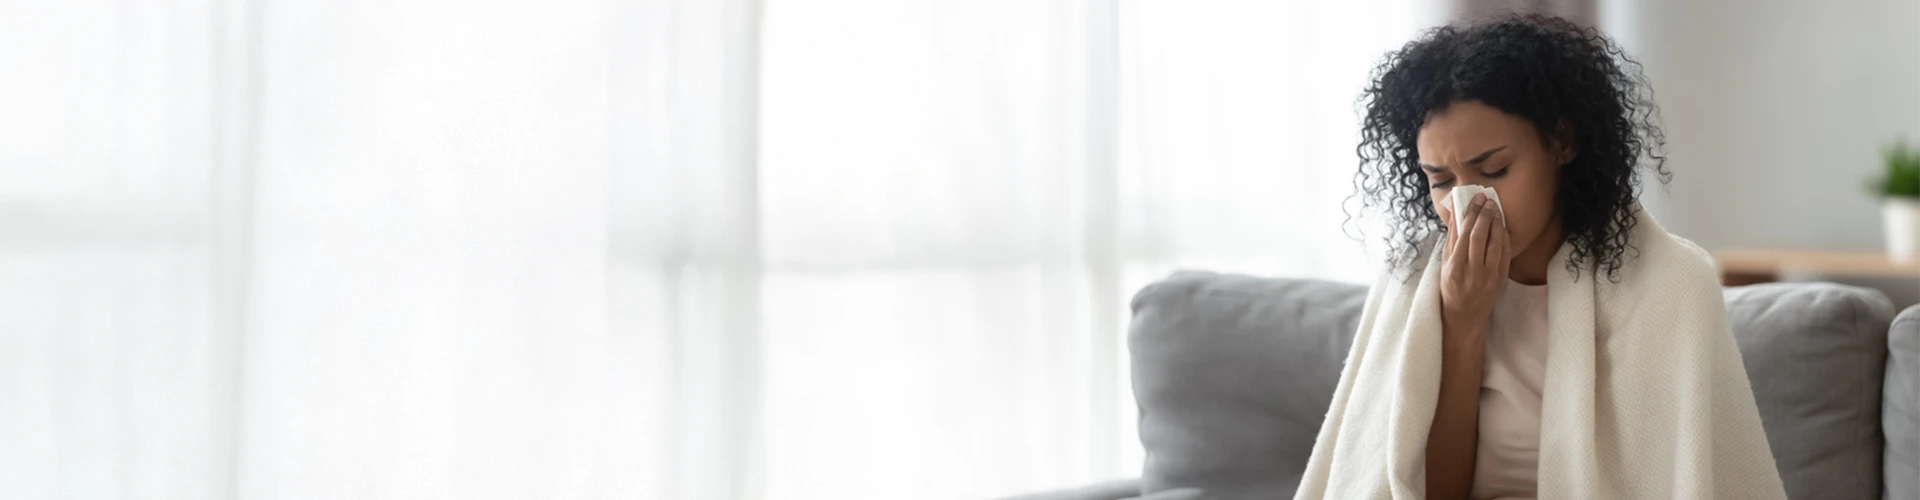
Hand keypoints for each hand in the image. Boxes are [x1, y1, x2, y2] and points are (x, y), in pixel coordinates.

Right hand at [1435, 193, 1509, 340]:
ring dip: (1496, 224)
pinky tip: (1502, 226)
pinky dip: (1504, 238)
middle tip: (1487, 200)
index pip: (1464, 235)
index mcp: (1455, 267)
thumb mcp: (1445, 263)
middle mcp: (1472, 272)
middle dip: (1484, 215)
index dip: (1471, 214)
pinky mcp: (1501, 279)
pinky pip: (1505, 254)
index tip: (1475, 200)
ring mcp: (1489, 276)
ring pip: (1495, 244)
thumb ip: (1452, 238)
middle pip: (1479, 237)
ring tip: (1495, 209)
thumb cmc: (1450, 286)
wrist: (1464, 313)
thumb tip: (1456, 212)